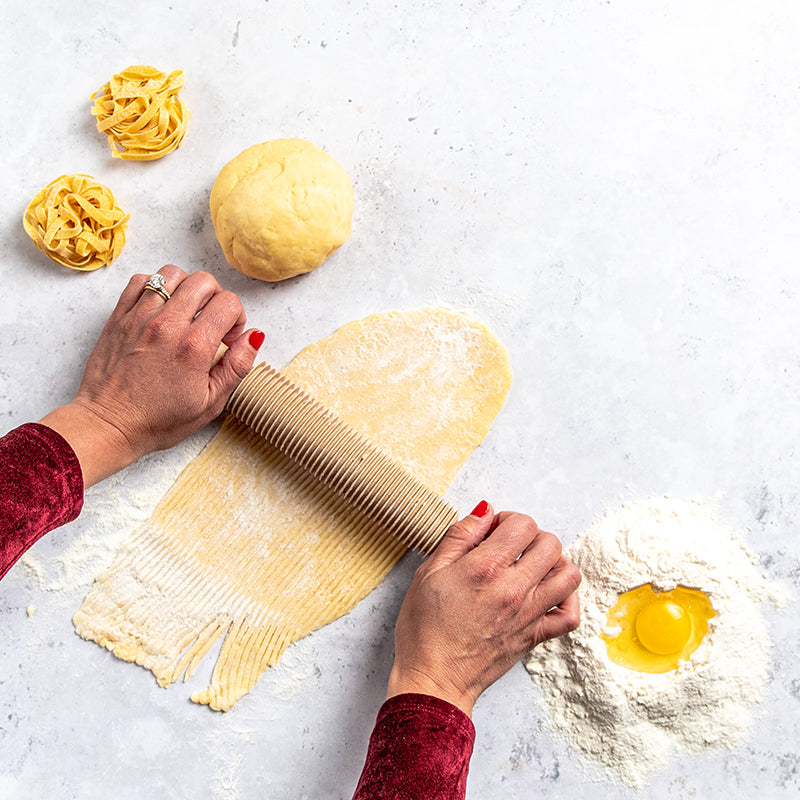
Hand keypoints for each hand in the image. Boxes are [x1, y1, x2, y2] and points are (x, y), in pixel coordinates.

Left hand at [41, 265, 262, 486]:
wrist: (108, 425)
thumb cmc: (157, 420)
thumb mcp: (210, 403)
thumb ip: (236, 366)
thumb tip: (254, 336)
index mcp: (193, 347)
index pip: (228, 303)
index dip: (237, 318)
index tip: (228, 338)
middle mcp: (167, 325)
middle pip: (203, 281)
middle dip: (216, 298)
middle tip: (211, 323)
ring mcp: (139, 317)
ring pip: (172, 274)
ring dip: (186, 288)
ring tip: (186, 312)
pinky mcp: (119, 317)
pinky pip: (140, 280)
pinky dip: (155, 287)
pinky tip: (160, 309)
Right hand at [387, 504, 580, 716]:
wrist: (434, 681)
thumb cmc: (425, 630)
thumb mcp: (428, 573)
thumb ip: (459, 537)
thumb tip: (484, 512)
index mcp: (485, 569)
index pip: (522, 525)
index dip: (507, 520)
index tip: (492, 531)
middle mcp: (513, 589)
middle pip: (550, 543)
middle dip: (531, 536)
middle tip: (510, 546)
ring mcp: (528, 614)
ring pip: (569, 573)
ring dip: (554, 562)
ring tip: (531, 565)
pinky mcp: (535, 636)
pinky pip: (570, 615)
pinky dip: (566, 599)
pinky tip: (546, 593)